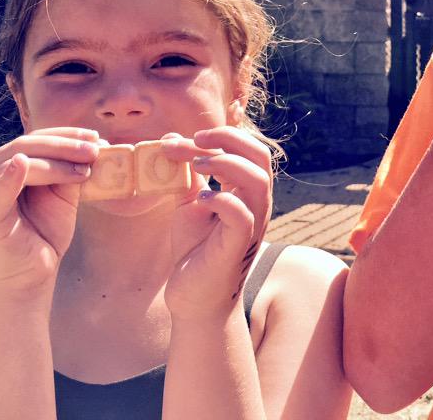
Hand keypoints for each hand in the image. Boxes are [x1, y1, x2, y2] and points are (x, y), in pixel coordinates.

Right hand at [0, 127, 98, 294]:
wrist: (30, 277)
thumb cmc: (44, 234)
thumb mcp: (62, 196)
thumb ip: (69, 170)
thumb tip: (95, 144)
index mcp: (3, 167)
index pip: (32, 140)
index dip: (64, 135)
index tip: (96, 137)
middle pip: (24, 146)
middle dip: (64, 146)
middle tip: (94, 151)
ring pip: (16, 162)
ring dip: (54, 162)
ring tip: (84, 168)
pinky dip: (8, 177)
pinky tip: (22, 165)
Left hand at [162, 126, 272, 320]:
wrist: (194, 297)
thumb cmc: (196, 250)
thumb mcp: (190, 204)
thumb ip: (188, 175)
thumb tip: (172, 139)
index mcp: (246, 191)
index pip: (247, 149)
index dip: (219, 136)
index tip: (183, 138)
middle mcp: (256, 204)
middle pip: (260, 156)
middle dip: (229, 139)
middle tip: (197, 139)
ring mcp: (252, 224)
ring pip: (257, 180)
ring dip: (225, 164)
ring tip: (196, 164)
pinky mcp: (239, 245)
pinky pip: (241, 214)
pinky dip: (220, 199)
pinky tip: (200, 201)